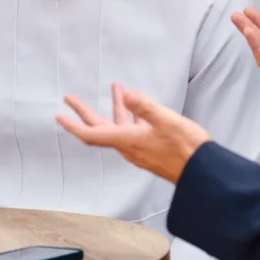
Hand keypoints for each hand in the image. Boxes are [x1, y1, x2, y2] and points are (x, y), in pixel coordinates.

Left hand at [56, 83, 209, 183]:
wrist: (201, 172)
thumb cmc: (185, 148)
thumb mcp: (166, 121)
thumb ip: (146, 107)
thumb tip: (127, 95)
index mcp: (127, 140)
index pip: (92, 134)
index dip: (73, 124)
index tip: (59, 115)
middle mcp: (128, 146)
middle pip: (99, 128)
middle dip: (84, 111)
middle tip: (70, 98)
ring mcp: (139, 149)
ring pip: (118, 127)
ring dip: (113, 108)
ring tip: (115, 87)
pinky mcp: (149, 149)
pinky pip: (132, 130)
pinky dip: (130, 116)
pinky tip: (136, 107)